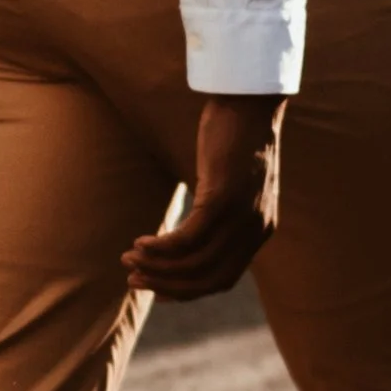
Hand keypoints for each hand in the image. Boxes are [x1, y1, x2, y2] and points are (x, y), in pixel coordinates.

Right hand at [125, 94, 283, 302]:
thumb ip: (225, 209)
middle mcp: (255, 229)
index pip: (222, 279)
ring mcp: (241, 215)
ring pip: (196, 262)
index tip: (157, 289)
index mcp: (260, 230)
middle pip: (209, 279)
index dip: (187, 290)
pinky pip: (187, 238)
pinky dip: (161, 247)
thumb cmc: (237, 135)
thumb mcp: (236, 182)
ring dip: (158, 267)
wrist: (250, 100)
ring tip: (129, 259)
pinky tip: (140, 243)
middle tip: (134, 279)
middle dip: (168, 285)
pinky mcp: (223, 198)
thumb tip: (198, 228)